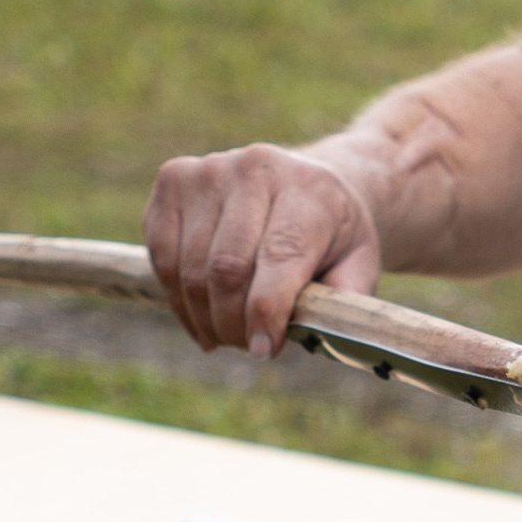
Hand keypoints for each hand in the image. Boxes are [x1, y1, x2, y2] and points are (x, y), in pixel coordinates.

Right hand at [142, 144, 381, 356]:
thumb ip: (344, 299)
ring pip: (190, 270)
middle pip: (226, 269)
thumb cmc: (332, 236)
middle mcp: (254, 169)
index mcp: (307, 189)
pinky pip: (162, 258)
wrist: (304, 184)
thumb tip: (324, 332)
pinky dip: (178, 300)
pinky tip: (201, 316)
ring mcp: (208, 171)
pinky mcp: (173, 180)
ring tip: (227, 335)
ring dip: (205, 319)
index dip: (265, 313)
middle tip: (248, 347)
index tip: (263, 351)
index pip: (278, 256)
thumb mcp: (358, 264)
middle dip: (233, 324)